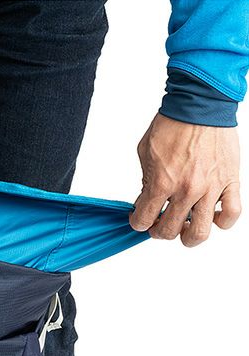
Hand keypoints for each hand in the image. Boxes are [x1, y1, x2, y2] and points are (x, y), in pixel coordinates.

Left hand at [131, 113, 240, 246]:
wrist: (200, 105)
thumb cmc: (172, 124)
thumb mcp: (145, 154)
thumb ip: (146, 181)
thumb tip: (146, 201)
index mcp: (162, 183)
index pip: (144, 221)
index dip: (138, 223)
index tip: (139, 219)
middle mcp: (187, 190)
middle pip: (169, 231)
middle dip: (159, 231)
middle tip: (159, 223)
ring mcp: (211, 188)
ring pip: (200, 232)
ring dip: (188, 236)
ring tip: (184, 227)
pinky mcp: (230, 181)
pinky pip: (232, 214)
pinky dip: (222, 222)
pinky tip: (212, 216)